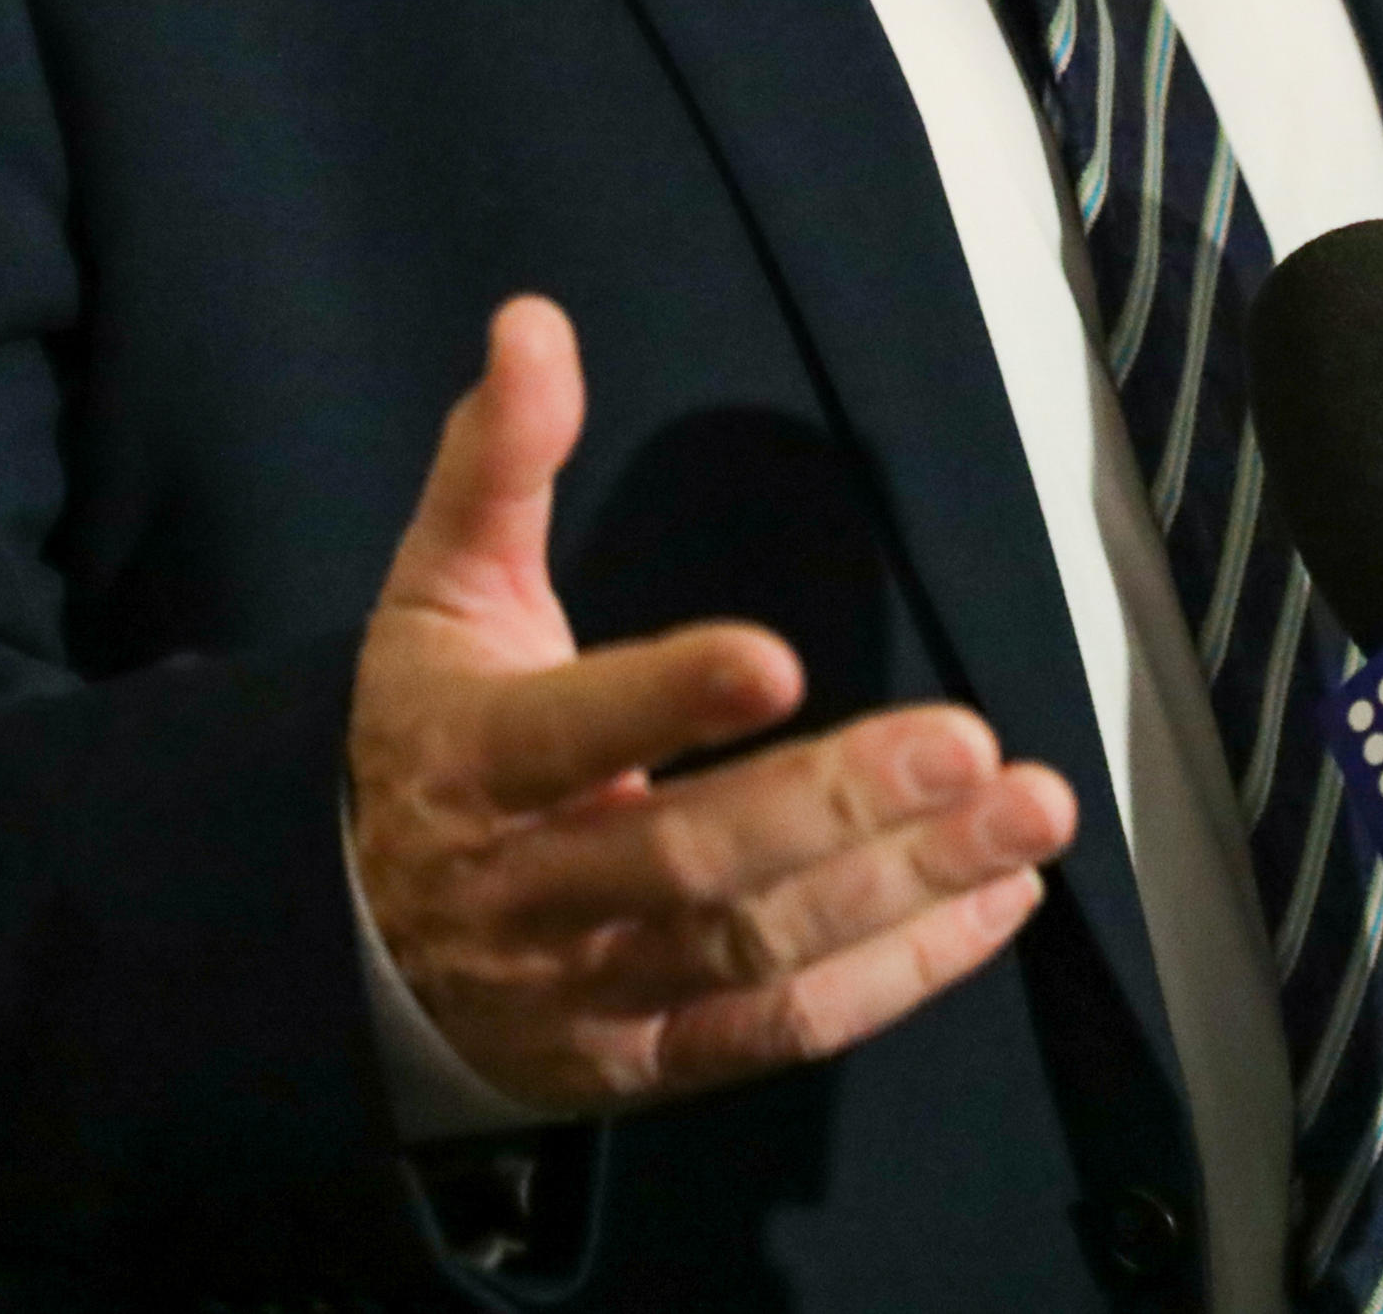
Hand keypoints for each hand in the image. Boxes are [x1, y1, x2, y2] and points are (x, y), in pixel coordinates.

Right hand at [347, 299, 1077, 1113]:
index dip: (667, 703)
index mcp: (468, 759)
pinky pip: (779, 1031)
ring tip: (1029, 814)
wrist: (353, 948)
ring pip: (752, 949)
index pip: (567, 734)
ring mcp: (587, 993)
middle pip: (690, 859)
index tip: (780, 660)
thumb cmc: (430, 735)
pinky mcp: (644, 1064)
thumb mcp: (440, 591)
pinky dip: (896, 976)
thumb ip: (499, 460)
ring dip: (903, 888)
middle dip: (837, 803)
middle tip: (969, 742)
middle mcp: (526, 891)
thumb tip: (535, 319)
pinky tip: (996, 905)